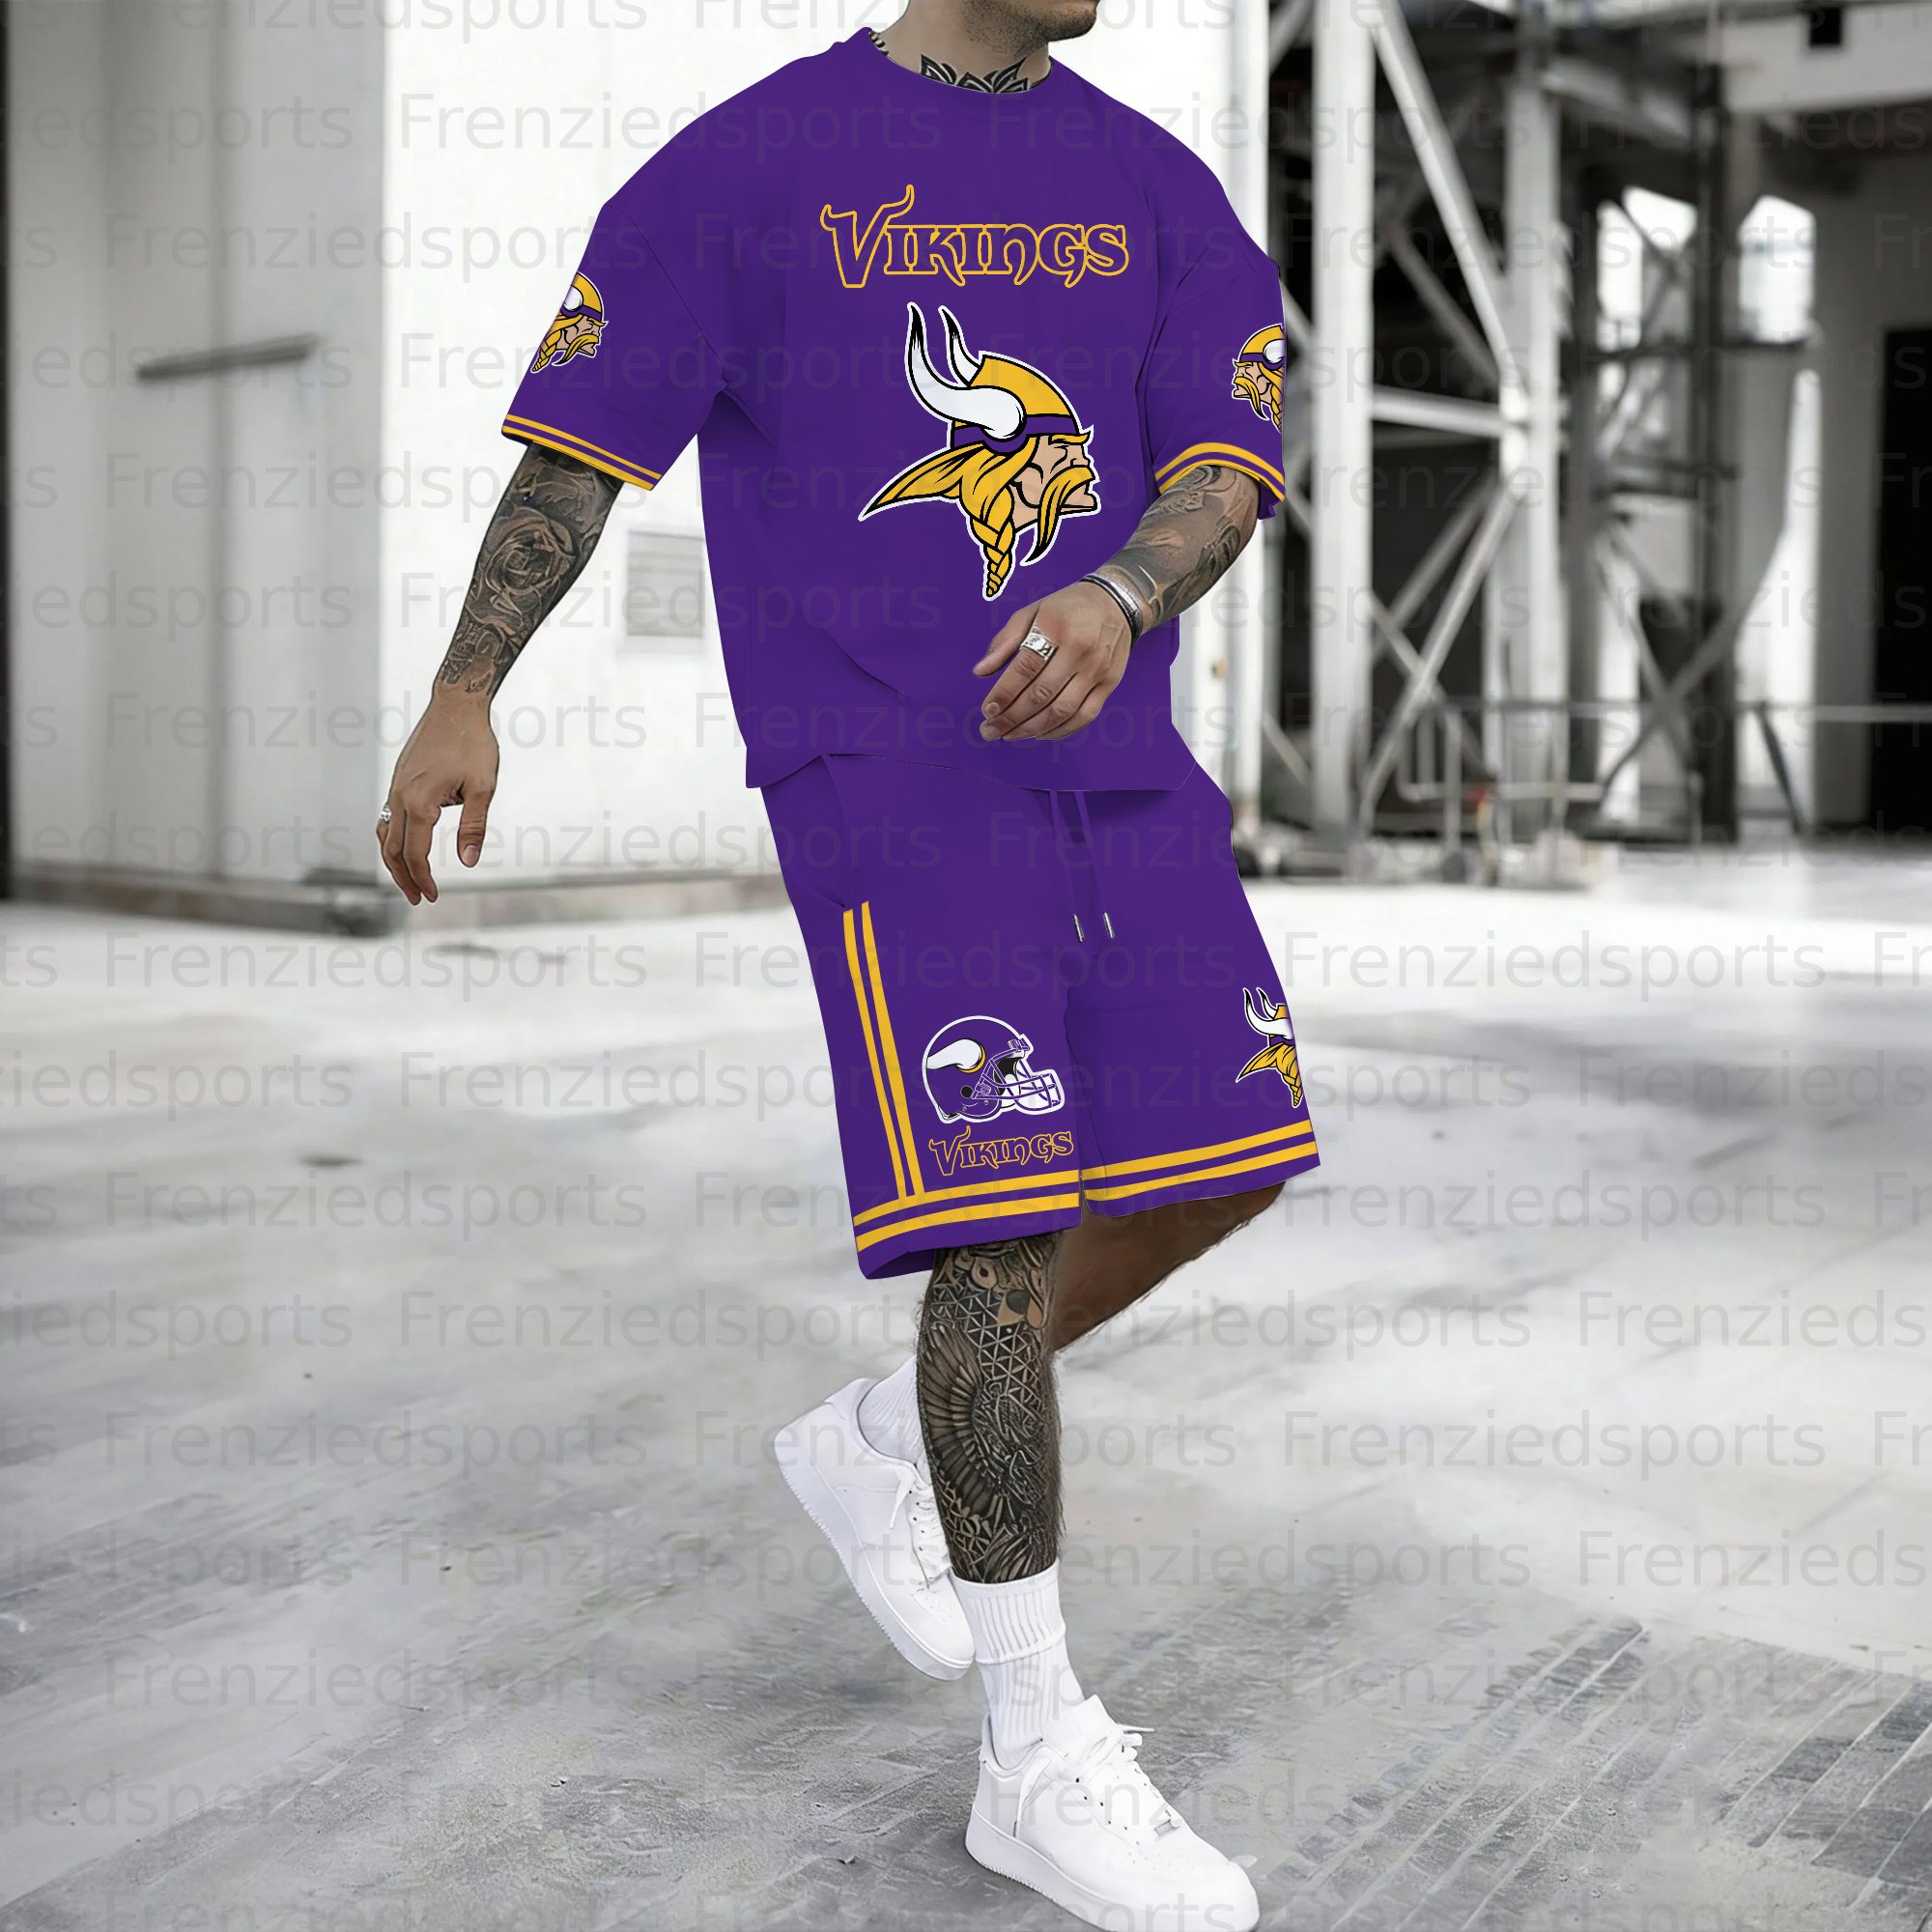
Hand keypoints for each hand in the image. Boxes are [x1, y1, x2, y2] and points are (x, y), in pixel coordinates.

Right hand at [377, 693, 499, 903]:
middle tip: (419, 898)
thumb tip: (468, 862)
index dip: (422, 879)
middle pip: (393, 850)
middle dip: (405, 878)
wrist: (455, 705)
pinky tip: (405, 847)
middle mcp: (400, 797)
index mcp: (419, 802)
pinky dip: (392, 839)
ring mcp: (396, 788)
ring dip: (394, 861)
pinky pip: (388, 817)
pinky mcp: (398, 780)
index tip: (433, 897)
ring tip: (409, 881)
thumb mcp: (482, 787)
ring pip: (385, 834)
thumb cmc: (473, 743)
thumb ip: (473, 827)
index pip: (415, 854)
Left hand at [974, 582, 1131, 741]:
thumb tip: (979, 672)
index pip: (1026, 668)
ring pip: (1062, 711)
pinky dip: (1060, 730)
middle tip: (990, 730)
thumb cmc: (1066, 608)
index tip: (987, 710)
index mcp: (1056, 628)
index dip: (1004, 692)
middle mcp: (1079, 650)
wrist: (1116, 602)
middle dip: (1011, 717)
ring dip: (1032, 729)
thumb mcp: (1032, 612)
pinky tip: (1039, 733)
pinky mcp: (1109, 684)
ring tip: (1010, 735)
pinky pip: (1084, 716)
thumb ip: (1005, 641)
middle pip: (1041, 694)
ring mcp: (1097, 669)